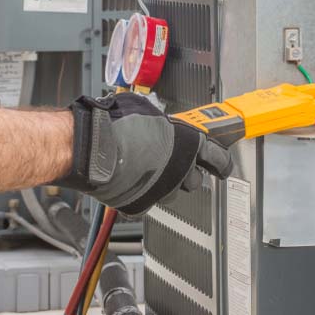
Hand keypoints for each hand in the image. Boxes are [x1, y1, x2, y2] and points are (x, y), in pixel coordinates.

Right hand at [54, 93, 232, 215]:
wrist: (93, 147)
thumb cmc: (116, 124)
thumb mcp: (147, 110)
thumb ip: (162, 123)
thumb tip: (159, 122)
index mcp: (188, 144)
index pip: (218, 158)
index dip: (221, 162)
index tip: (222, 165)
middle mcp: (180, 170)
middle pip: (194, 179)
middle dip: (186, 172)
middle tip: (172, 162)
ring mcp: (162, 190)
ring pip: (172, 193)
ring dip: (164, 184)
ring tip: (146, 169)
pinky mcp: (141, 205)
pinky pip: (148, 203)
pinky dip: (142, 195)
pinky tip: (131, 182)